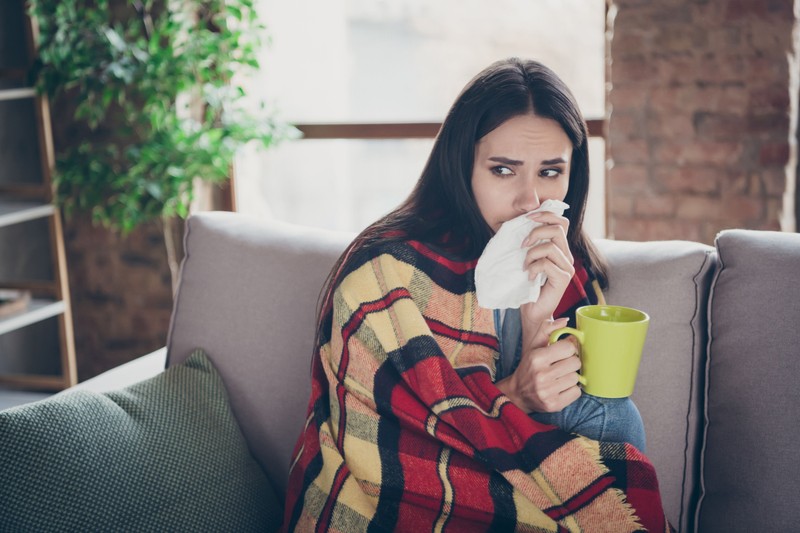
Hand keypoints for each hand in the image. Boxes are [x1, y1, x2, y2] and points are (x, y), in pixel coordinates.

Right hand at [496, 318, 580, 412]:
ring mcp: (547, 392)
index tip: (563, 351)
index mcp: (536, 358)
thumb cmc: (529, 367)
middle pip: (575, 363)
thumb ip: (547, 330)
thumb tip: (565, 320)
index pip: (569, 347)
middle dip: (571, 362)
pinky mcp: (554, 405)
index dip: (568, 348)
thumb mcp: (533, 347)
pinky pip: (576, 392)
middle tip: (562, 365)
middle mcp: (541, 375)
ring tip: (560, 377)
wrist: (517, 394)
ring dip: (571, 376)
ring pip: (576, 378)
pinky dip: (572, 390)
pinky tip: (562, 387)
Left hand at [519, 211, 574, 338]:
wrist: (532, 311)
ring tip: (525, 265)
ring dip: (531, 253)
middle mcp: (567, 256)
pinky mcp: (563, 278)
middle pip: (557, 229)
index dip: (546, 214)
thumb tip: (522, 222)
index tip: (528, 217)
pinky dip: (532, 267)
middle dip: (536, 232)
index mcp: (560, 249)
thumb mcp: (527, 259)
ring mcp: (567, 267)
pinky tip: (528, 276)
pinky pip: (545, 263)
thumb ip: (530, 243)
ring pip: (550, 246)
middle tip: (522, 245)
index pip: (561, 222)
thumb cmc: (527, 286)